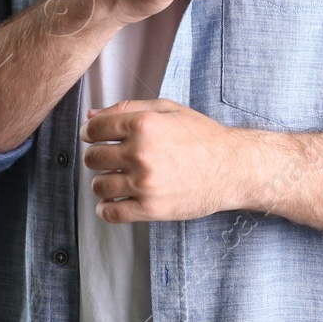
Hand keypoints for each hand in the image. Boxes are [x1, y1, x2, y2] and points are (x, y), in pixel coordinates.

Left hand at [80, 98, 248, 222]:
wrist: (231, 168)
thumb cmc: (201, 136)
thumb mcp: (168, 109)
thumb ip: (128, 108)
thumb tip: (91, 117)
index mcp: (143, 124)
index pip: (95, 129)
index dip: (90, 132)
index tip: (95, 137)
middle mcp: (140, 153)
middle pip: (93, 158)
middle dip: (98, 157)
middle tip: (111, 158)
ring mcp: (144, 183)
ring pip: (98, 186)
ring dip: (103, 182)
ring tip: (117, 179)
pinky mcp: (150, 209)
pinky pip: (111, 213)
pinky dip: (105, 209)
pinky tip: (113, 202)